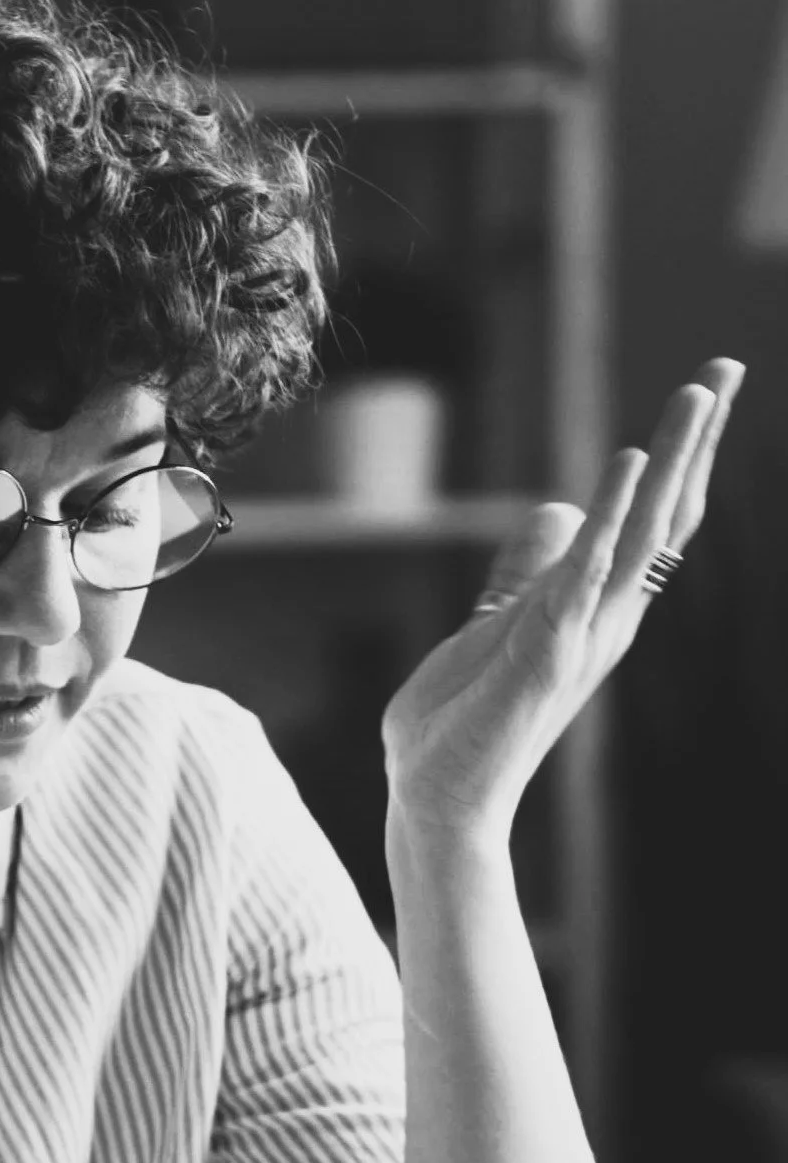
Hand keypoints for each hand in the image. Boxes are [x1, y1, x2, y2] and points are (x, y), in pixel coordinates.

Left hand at [382, 358, 743, 847]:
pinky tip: (628, 463)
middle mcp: (607, 617)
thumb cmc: (463, 720)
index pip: (655, 520)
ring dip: (674, 460)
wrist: (436, 794)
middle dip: (698, 440)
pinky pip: (588, 571)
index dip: (683, 455)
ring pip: (646, 533)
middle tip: (725, 368)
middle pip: (668, 515)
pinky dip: (612, 515)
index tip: (706, 389)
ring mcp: (584, 631)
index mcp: (597, 608)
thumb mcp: (497, 623)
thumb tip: (559, 510)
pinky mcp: (548, 646)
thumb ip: (526, 571)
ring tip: (700, 394)